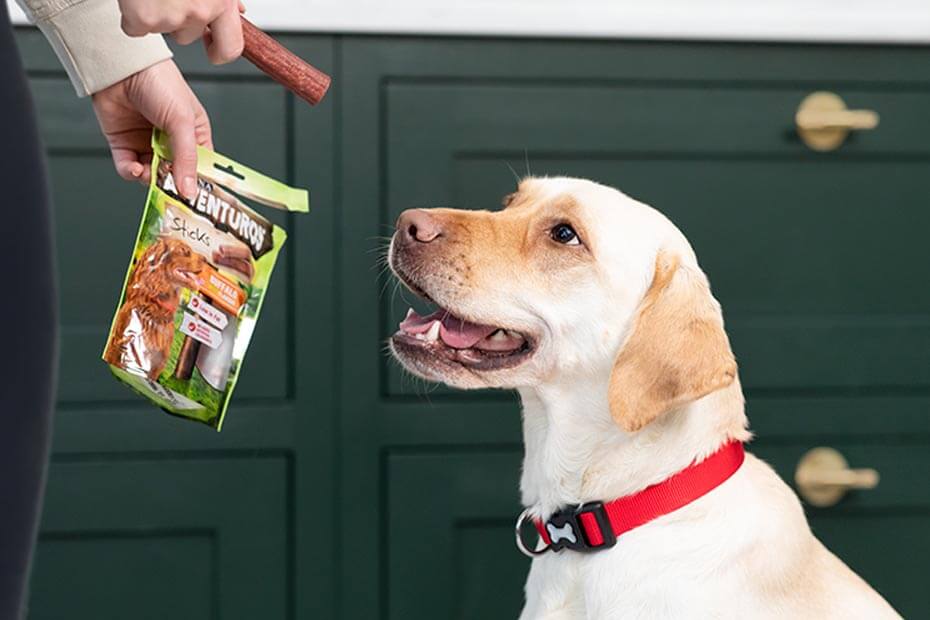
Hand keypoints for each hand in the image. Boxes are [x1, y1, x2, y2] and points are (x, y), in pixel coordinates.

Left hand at [92, 60, 211, 199]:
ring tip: (149, 173)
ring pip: (151, 175)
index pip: (200, 167)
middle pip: (174, 175)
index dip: (198, 183)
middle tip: (169, 191)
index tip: (195, 198)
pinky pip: (128, 167)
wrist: (122, 67)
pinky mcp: (124, 144)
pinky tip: (134, 168)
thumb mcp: (182, 122)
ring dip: (149, 179)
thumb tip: (190, 192)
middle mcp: (171, 142)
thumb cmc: (160, 84)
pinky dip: (130, 172)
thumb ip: (186, 159)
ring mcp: (147, 143)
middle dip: (171, 184)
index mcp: (194, 135)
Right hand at [118, 0, 244, 64]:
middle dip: (179, 19)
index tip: (212, 47)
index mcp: (220, 1)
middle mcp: (198, 12)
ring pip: (163, 29)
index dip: (219, 52)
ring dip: (157, 12)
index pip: (230, 50)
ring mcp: (169, 17)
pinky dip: (133, 15)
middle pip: (188, 36)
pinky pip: (135, 28)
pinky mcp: (141, 19)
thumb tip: (238, 12)